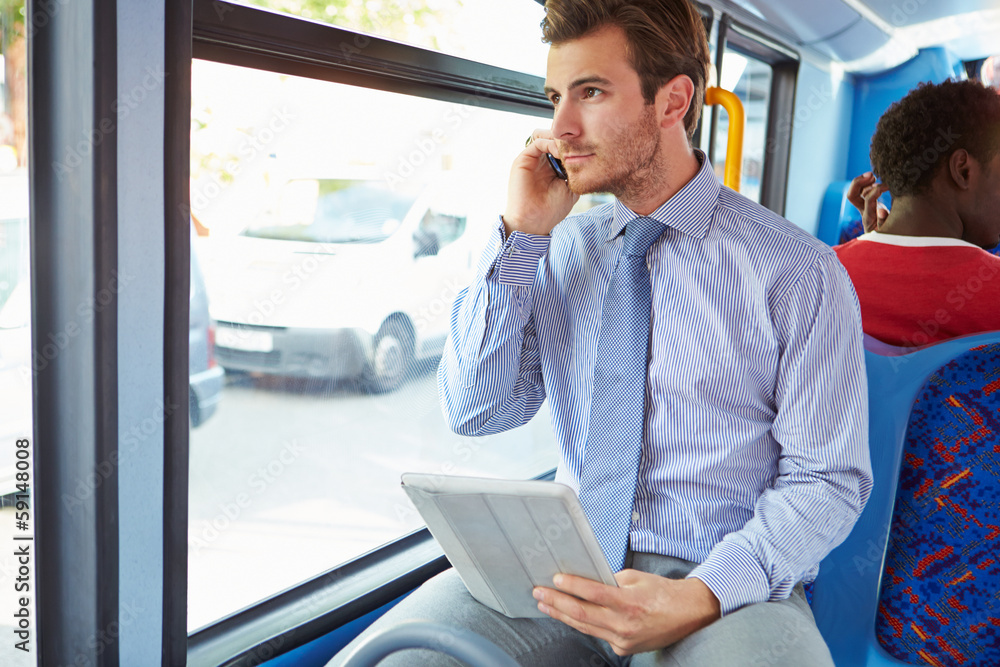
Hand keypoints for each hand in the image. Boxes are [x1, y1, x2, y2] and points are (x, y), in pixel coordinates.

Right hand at [502, 130, 578, 236]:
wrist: (534, 221)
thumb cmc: (552, 209)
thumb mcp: (571, 187)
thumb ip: (576, 171)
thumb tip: (586, 154)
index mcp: (552, 167)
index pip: (563, 147)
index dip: (575, 144)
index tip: (589, 146)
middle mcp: (541, 161)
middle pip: (554, 138)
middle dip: (568, 138)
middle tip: (581, 141)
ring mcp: (532, 159)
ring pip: (546, 136)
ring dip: (559, 139)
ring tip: (571, 147)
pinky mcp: (523, 159)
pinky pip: (538, 141)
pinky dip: (550, 143)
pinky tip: (561, 152)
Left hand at [532, 570, 720, 655]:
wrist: (688, 614)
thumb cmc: (662, 592)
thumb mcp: (636, 578)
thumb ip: (610, 580)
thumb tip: (586, 579)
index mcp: (629, 603)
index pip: (594, 593)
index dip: (572, 586)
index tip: (555, 579)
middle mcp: (625, 624)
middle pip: (582, 614)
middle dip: (556, 602)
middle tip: (539, 593)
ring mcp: (623, 640)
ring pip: (585, 627)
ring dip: (561, 615)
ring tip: (545, 604)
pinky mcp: (624, 648)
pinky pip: (597, 634)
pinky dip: (581, 624)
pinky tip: (567, 616)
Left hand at [847, 172, 888, 232]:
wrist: (886, 244)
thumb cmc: (891, 238)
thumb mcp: (890, 232)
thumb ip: (885, 221)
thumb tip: (880, 210)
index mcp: (870, 219)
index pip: (868, 200)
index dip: (877, 190)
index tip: (888, 186)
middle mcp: (864, 212)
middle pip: (852, 195)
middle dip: (858, 183)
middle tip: (872, 175)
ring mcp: (865, 209)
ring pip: (856, 192)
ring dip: (863, 182)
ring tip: (873, 177)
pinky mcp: (869, 206)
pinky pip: (863, 193)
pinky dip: (868, 185)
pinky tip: (875, 181)